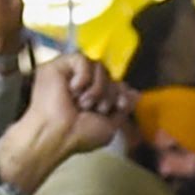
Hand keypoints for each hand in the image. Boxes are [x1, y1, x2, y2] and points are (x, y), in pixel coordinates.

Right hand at [0, 52, 130, 194]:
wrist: (58, 134)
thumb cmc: (79, 135)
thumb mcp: (109, 126)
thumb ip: (123, 107)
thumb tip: (136, 93)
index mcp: (92, 96)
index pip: (113, 81)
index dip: (119, 90)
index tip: (119, 104)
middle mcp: (82, 83)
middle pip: (108, 73)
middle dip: (109, 92)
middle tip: (97, 108)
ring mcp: (70, 74)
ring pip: (98, 65)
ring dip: (96, 88)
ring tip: (82, 103)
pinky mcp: (58, 66)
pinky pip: (82, 59)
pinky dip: (83, 76)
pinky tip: (73, 90)